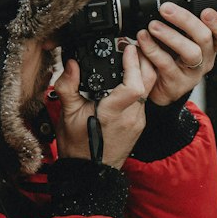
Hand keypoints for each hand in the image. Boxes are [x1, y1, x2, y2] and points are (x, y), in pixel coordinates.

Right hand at [50, 39, 157, 167]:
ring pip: (149, 89)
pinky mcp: (140, 122)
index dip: (133, 64)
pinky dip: (141, 82)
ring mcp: (138, 120)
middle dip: (144, 59)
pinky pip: (145, 97)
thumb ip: (68, 87)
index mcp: (113, 114)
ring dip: (144, 69)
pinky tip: (130, 74)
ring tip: (131, 55)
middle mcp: (130, 117)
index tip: (127, 48)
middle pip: (149, 82)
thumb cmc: (77, 147)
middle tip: (131, 45)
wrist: (89, 172)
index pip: (134, 86)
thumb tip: (70, 64)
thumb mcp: (67, 115)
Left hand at [135, 4, 216, 106]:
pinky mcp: (177, 83)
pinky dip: (153, 50)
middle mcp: (205, 59)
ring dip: (171, 36)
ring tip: (153, 26)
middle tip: (166, 8)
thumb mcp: (179, 40)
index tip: (206, 11)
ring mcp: (192, 73)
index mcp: (210, 47)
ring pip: (191, 52)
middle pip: (205, 38)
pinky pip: (167, 65)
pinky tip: (143, 40)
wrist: (157, 88)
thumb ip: (179, 25)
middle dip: (186, 20)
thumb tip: (167, 2)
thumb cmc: (169, 58)